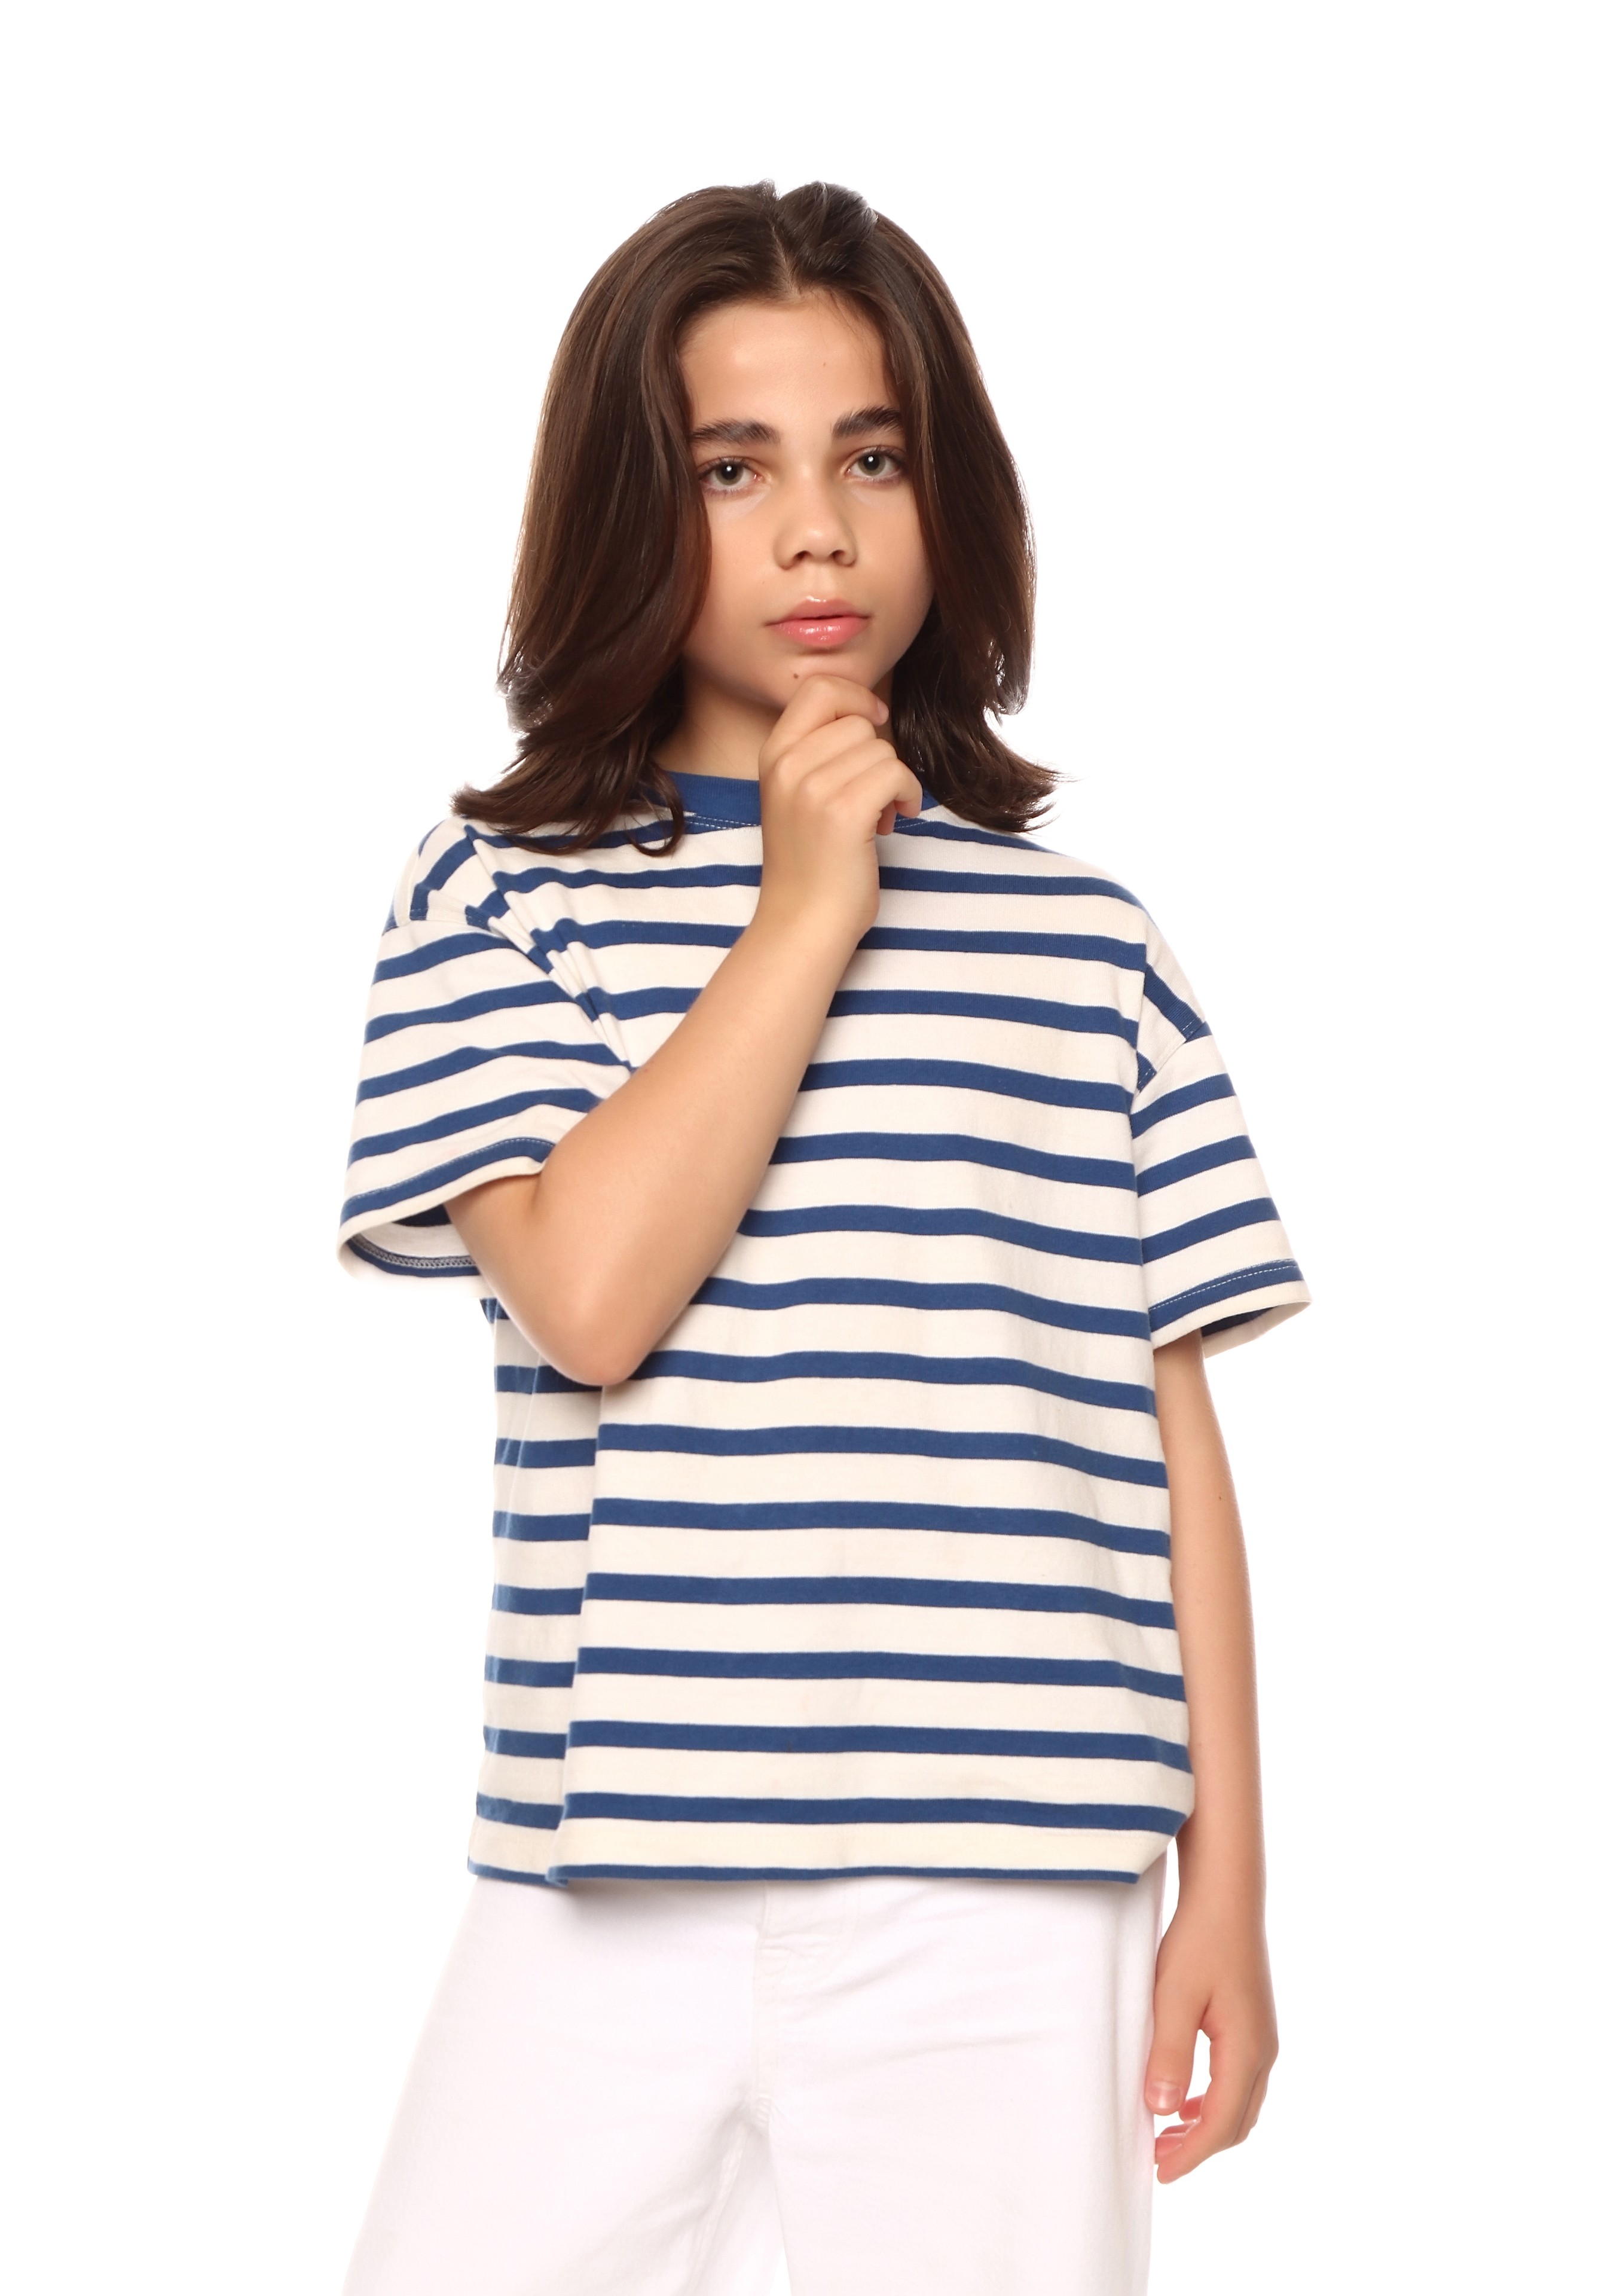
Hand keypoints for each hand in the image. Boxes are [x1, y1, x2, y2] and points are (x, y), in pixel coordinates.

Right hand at [754, 674, 922, 944]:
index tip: (875, 722)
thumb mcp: (797, 796)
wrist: (802, 923)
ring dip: (894, 780)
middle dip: (878, 754)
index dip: (855, 697)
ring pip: (881, 749)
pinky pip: (896, 773)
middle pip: (857, 721)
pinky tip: (896, 818)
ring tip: (879, 815)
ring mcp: (812, 788)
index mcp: (773, 756)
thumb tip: (868, 716)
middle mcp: (787, 765)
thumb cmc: (810, 866)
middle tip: (872, 794)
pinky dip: (907, 794)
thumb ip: (817, 753)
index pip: (818, 688)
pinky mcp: (843, 812)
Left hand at [1144, 1895, 1277, 2182]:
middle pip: (1237, 2122)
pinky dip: (1214, 2101)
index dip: (1191, 2154)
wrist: (1226, 1897)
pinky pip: (1239, 2081)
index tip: (1159, 2172)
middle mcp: (1263, 2050)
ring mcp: (1262, 2038)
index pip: (1221, 2123)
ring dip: (1207, 2125)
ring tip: (1166, 2134)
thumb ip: (1170, 2054)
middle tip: (1158, 2158)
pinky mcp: (1253, 2025)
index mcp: (1247, 2050)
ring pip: (1240, 2103)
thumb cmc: (1199, 1941)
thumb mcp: (1173, 1997)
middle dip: (1199, 2147)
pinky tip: (1186, 2100)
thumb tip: (1164, 2110)